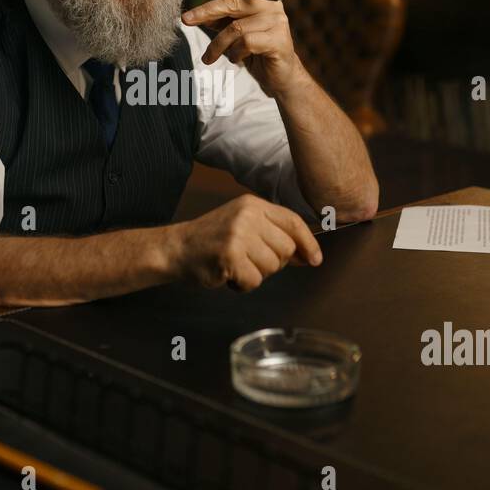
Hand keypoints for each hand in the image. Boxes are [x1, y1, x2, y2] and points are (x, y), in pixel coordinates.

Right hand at [168, 194, 322, 291]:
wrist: (175, 249)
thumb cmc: (211, 241)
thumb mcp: (243, 225)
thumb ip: (273, 234)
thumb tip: (308, 254)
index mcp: (253, 204)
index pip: (293, 222)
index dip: (308, 243)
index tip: (315, 259)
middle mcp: (248, 215)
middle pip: (286, 249)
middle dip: (273, 262)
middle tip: (249, 260)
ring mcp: (238, 234)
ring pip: (272, 267)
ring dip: (255, 274)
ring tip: (236, 265)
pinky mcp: (230, 255)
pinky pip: (254, 281)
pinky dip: (243, 285)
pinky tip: (228, 275)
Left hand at [181, 0, 305, 97]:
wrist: (279, 75)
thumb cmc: (254, 49)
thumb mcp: (233, 30)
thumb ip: (219, 19)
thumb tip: (195, 15)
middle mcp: (271, 4)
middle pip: (233, 1)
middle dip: (206, 11)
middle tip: (186, 20)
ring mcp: (277, 21)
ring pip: (235, 27)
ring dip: (217, 44)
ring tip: (209, 57)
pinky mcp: (279, 40)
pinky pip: (246, 42)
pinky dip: (234, 52)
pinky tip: (234, 58)